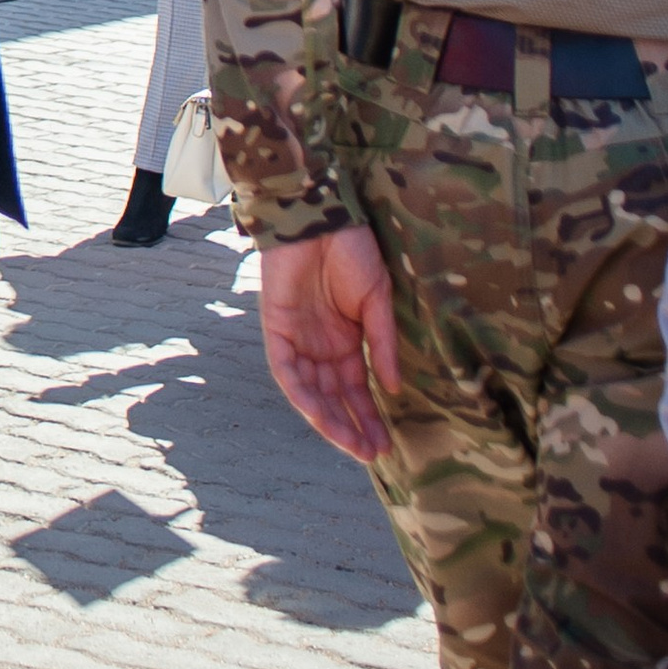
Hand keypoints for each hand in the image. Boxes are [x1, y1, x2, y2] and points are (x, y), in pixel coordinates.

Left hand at [257, 225, 401, 462]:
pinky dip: (301, 392)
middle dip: (351, 426)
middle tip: (371, 453)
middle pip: (333, 397)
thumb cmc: (351, 251)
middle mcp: (320, 346)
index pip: (356, 390)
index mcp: (345, 341)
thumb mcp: (376, 301)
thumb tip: (391, 389)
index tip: (386, 444)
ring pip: (309, 391)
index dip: (369, 416)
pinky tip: (319, 412)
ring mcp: (297, 338)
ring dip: (328, 419)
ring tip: (351, 443)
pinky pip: (285, 369)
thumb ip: (381, 344)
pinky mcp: (276, 328)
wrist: (319, 216)